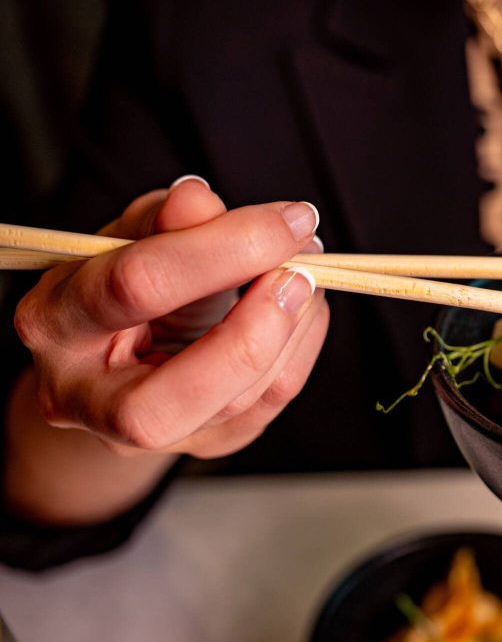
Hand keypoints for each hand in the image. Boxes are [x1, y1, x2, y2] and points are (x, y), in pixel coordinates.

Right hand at [13, 176, 329, 458]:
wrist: (114, 348)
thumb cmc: (119, 282)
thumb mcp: (129, 237)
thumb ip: (162, 220)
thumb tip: (199, 199)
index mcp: (55, 324)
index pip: (138, 286)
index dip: (223, 247)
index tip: (289, 219)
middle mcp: (88, 398)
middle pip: (185, 389)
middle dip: (259, 326)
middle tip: (301, 270)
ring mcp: (148, 436)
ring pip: (242, 397)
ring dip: (292, 327)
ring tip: (305, 272)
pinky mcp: (205, 442)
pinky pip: (271, 400)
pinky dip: (300, 345)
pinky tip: (303, 306)